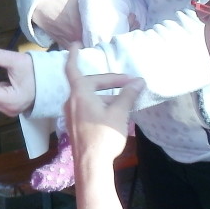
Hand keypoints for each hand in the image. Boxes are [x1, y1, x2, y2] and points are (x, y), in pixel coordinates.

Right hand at [31, 0, 126, 46]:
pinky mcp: (67, 46)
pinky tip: (103, 45)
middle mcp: (82, 37)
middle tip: (133, 27)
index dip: (128, 25)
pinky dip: (93, 49)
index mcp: (88, 24)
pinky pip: (83, 52)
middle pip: (108, 42)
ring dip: (109, 43)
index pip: (114, 29)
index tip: (134, 18)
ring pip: (96, 49)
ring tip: (122, 36)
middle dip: (123, 35)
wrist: (41, 3)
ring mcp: (74, 44)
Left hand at [64, 46, 143, 175]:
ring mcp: (71, 114)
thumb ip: (128, 95)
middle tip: (127, 83)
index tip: (76, 44)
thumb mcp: (119, 112)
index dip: (74, 55)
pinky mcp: (75, 125)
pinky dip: (99, 104)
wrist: (91, 164)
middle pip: (89, 83)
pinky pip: (87, 107)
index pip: (73, 69)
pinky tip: (114, 112)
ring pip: (88, 97)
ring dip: (105, 95)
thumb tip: (138, 81)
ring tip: (125, 99)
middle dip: (108, 81)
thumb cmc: (104, 135)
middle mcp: (71, 101)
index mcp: (79, 94)